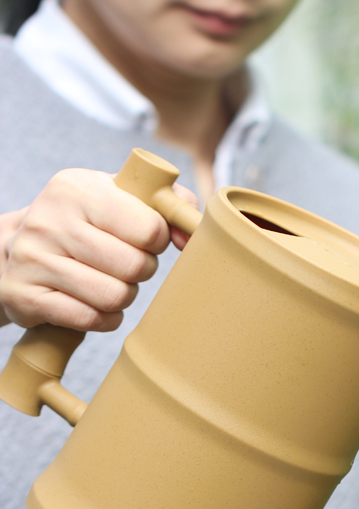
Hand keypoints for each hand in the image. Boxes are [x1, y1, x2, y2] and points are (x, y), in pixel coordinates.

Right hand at [0, 169, 196, 330]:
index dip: (157, 241)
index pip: (151, 229)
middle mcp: (49, 221)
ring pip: (115, 296)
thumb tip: (191, 235)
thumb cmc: (85, 222)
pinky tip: (92, 302)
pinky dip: (104, 318)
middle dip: (141, 271)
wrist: (16, 247)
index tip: (143, 240)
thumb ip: (168, 203)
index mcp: (76, 188)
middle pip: (135, 266)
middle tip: (126, 265)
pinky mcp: (24, 297)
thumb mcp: (119, 196)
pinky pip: (91, 319)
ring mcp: (31, 260)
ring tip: (108, 281)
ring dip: (124, 296)